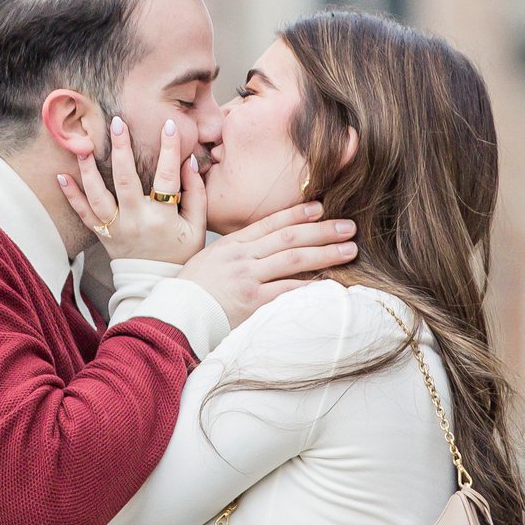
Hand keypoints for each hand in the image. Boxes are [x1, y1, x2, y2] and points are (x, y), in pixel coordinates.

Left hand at [56, 115, 206, 262]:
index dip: (169, 150)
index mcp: (162, 218)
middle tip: (117, 123)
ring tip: (84, 146)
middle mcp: (136, 221)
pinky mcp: (103, 234)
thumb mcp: (196, 227)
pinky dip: (71, 195)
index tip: (167, 125)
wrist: (155, 283)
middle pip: (125, 180)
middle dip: (121, 149)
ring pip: (97, 196)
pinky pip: (83, 214)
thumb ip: (196, 193)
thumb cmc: (179, 252)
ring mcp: (116, 228)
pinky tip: (61, 176)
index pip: (167, 177)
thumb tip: (188, 161)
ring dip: (89, 169)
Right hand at [181, 205, 356, 330]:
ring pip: (294, 260)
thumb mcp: (206, 259)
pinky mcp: (253, 302)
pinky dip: (312, 285)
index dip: (297, 213)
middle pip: (289, 237)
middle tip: (349, 226)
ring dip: (326, 253)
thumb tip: (256, 245)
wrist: (174, 317)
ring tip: (350, 249)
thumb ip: (232, 249)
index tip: (319, 207)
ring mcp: (248, 278)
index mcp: (231, 244)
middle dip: (322, 230)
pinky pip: (289, 291)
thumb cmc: (189, 291)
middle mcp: (242, 257)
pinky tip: (331, 283)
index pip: (269, 223)